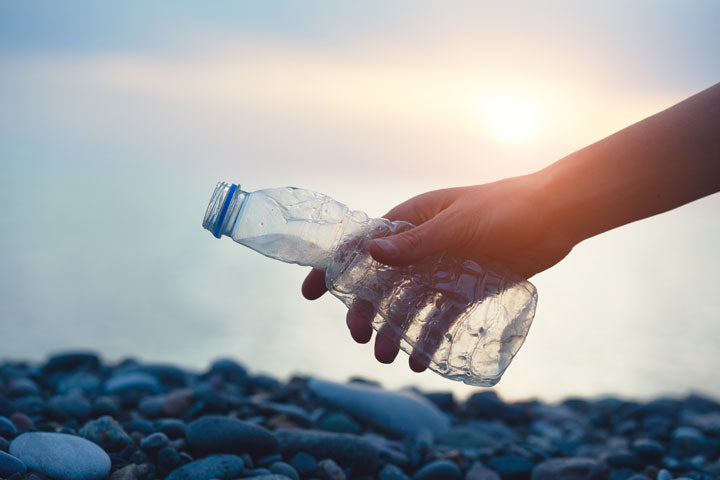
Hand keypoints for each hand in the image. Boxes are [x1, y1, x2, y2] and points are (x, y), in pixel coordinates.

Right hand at [302, 173, 576, 371]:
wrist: (555, 216)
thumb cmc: (506, 208)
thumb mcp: (460, 223)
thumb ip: (417, 242)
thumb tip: (371, 253)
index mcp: (410, 221)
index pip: (361, 245)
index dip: (332, 268)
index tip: (308, 292)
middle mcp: (420, 248)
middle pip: (380, 283)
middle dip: (364, 310)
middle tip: (360, 338)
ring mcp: (442, 271)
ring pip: (407, 306)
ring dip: (394, 331)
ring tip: (388, 358)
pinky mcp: (465, 290)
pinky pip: (440, 318)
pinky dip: (428, 338)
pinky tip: (420, 359)